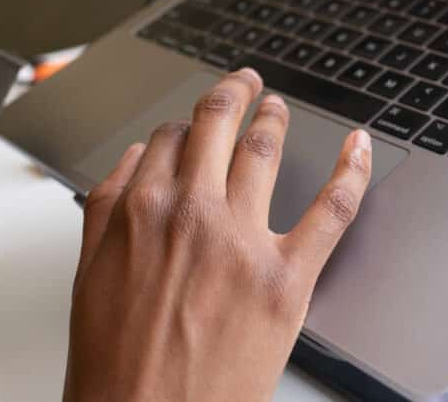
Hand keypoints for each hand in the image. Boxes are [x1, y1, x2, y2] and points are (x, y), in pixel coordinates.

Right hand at [64, 69, 372, 401]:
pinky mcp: (285, 278)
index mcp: (139, 209)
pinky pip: (332, 207)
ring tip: (278, 107)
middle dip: (234, 92)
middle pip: (218, 124)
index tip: (197, 124)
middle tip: (246, 81)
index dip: (188, 126)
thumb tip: (133, 162)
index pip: (170, 137)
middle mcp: (191, 213)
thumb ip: (107, 208)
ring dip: (274, 117)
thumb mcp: (89, 275)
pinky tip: (358, 147)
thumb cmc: (115, 366)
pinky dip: (352, 170)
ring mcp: (241, 241)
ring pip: (265, 150)